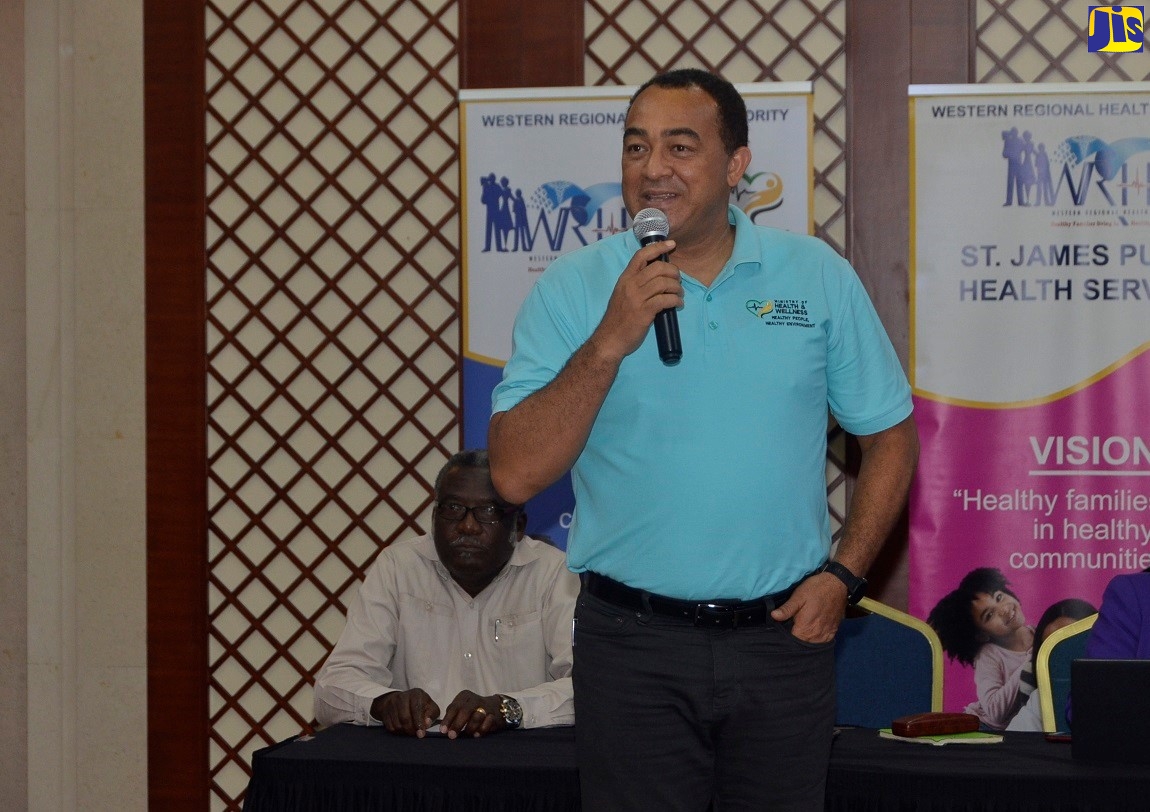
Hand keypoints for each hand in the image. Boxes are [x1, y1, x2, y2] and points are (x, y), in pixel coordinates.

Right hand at [371, 689, 440, 737]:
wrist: (402, 700)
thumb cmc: (420, 705)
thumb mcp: (430, 707)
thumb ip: (431, 715)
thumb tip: (427, 723)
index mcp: (417, 694)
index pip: (417, 709)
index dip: (419, 723)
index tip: (421, 734)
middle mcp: (403, 696)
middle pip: (405, 718)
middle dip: (410, 729)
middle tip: (414, 734)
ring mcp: (392, 702)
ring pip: (397, 724)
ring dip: (403, 731)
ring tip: (408, 730)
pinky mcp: (385, 710)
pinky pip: (390, 726)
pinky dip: (396, 731)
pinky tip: (401, 729)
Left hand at [439, 690, 503, 738]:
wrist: (495, 706)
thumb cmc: (472, 710)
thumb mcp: (461, 708)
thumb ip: (453, 716)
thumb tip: (444, 730)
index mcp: (464, 696)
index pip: (454, 707)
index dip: (448, 719)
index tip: (443, 731)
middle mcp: (475, 700)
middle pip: (465, 711)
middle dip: (457, 724)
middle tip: (452, 736)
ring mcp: (486, 707)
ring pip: (477, 716)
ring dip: (470, 727)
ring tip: (466, 735)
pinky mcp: (494, 715)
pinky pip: (488, 722)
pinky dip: (482, 729)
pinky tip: (477, 735)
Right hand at [590, 240, 680, 361]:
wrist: (609, 339)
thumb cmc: (618, 319)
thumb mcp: (623, 295)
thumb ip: (636, 284)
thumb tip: (657, 276)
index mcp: (625, 279)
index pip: (641, 255)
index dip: (658, 247)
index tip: (671, 244)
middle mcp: (630, 285)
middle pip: (658, 267)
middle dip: (673, 272)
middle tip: (678, 280)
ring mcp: (637, 298)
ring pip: (664, 282)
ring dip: (677, 287)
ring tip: (679, 294)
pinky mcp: (644, 312)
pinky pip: (666, 299)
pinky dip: (676, 300)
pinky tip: (678, 304)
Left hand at [770, 572, 847, 643]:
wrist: (837, 584)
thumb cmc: (815, 589)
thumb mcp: (798, 596)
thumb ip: (787, 609)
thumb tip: (773, 616)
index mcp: (805, 627)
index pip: (793, 641)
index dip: (787, 637)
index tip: (784, 631)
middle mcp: (816, 634)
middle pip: (803, 644)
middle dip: (796, 639)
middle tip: (792, 628)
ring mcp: (826, 633)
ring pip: (813, 644)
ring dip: (807, 640)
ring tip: (802, 631)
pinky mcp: (833, 630)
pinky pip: (824, 641)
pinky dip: (818, 639)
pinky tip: (813, 633)